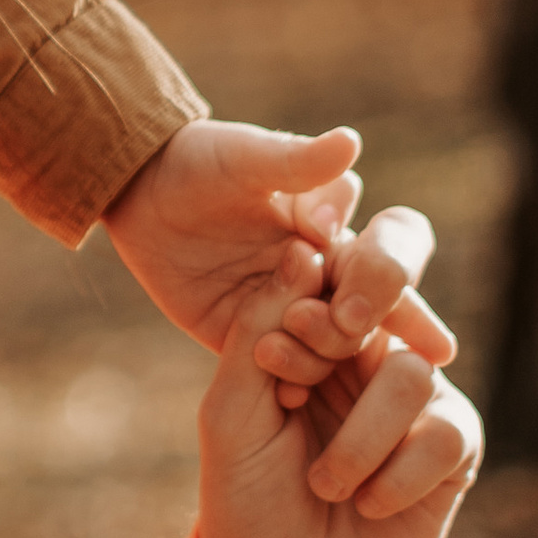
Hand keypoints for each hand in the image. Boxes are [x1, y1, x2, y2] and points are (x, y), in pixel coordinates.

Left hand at [105, 119, 451, 367]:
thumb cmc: (200, 163)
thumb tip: (352, 141)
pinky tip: (286, 395)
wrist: (141, 196)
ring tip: (292, 346)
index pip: (396, 246)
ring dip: (327, 349)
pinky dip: (294, 381)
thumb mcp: (244, 159)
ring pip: (340, 344)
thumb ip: (296, 162)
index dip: (386, 266)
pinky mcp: (263, 339)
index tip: (345, 261)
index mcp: (340, 224)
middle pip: (381, 305)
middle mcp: (331, 270)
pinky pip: (292, 370)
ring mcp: (299, 309)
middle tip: (348, 321)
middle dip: (374, 318)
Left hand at [195, 288, 482, 537]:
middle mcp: (368, 354)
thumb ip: (259, 330)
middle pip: (392, 296)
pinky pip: (446, 432)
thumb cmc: (246, 498)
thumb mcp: (232, 412)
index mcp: (311, 331)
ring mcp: (415, 400)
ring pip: (412, 371)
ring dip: (360, 436)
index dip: (318, 292)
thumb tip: (303, 253)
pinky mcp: (452, 451)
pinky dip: (398, 473)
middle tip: (305, 384)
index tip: (277, 355)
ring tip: (326, 486)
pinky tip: (367, 504)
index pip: (336, 266)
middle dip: (352, 328)